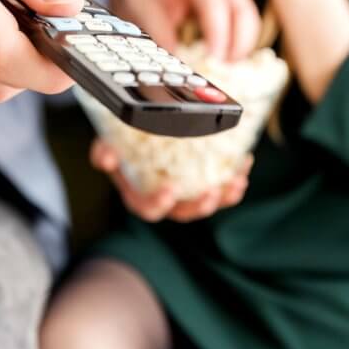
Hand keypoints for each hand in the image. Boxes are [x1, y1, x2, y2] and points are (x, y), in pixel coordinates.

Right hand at [91, 139, 252, 222]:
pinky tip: (244, 163)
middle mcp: (165, 201)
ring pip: (207, 203)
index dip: (159, 203)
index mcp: (139, 196)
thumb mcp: (108, 144)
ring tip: (236, 182)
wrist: (139, 135)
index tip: (170, 190)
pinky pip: (222, 188)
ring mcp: (187, 195)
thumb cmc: (122, 143)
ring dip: (224, 197)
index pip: (148, 208)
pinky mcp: (204, 184)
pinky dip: (234, 179)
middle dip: (199, 206)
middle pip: (183, 213)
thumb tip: (106, 157)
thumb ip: (104, 151)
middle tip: (211, 193)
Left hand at [107, 0, 259, 60]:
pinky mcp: (229, 1)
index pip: (215, 6)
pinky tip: (224, 60)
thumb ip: (162, 40)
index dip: (219, 35)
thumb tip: (178, 70)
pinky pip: (243, 23)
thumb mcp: (145, 13)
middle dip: (239, 44)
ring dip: (241, 46)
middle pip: (244, 12)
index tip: (214, 61)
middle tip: (225, 70)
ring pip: (248, 19)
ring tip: (224, 69)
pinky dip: (238, 42)